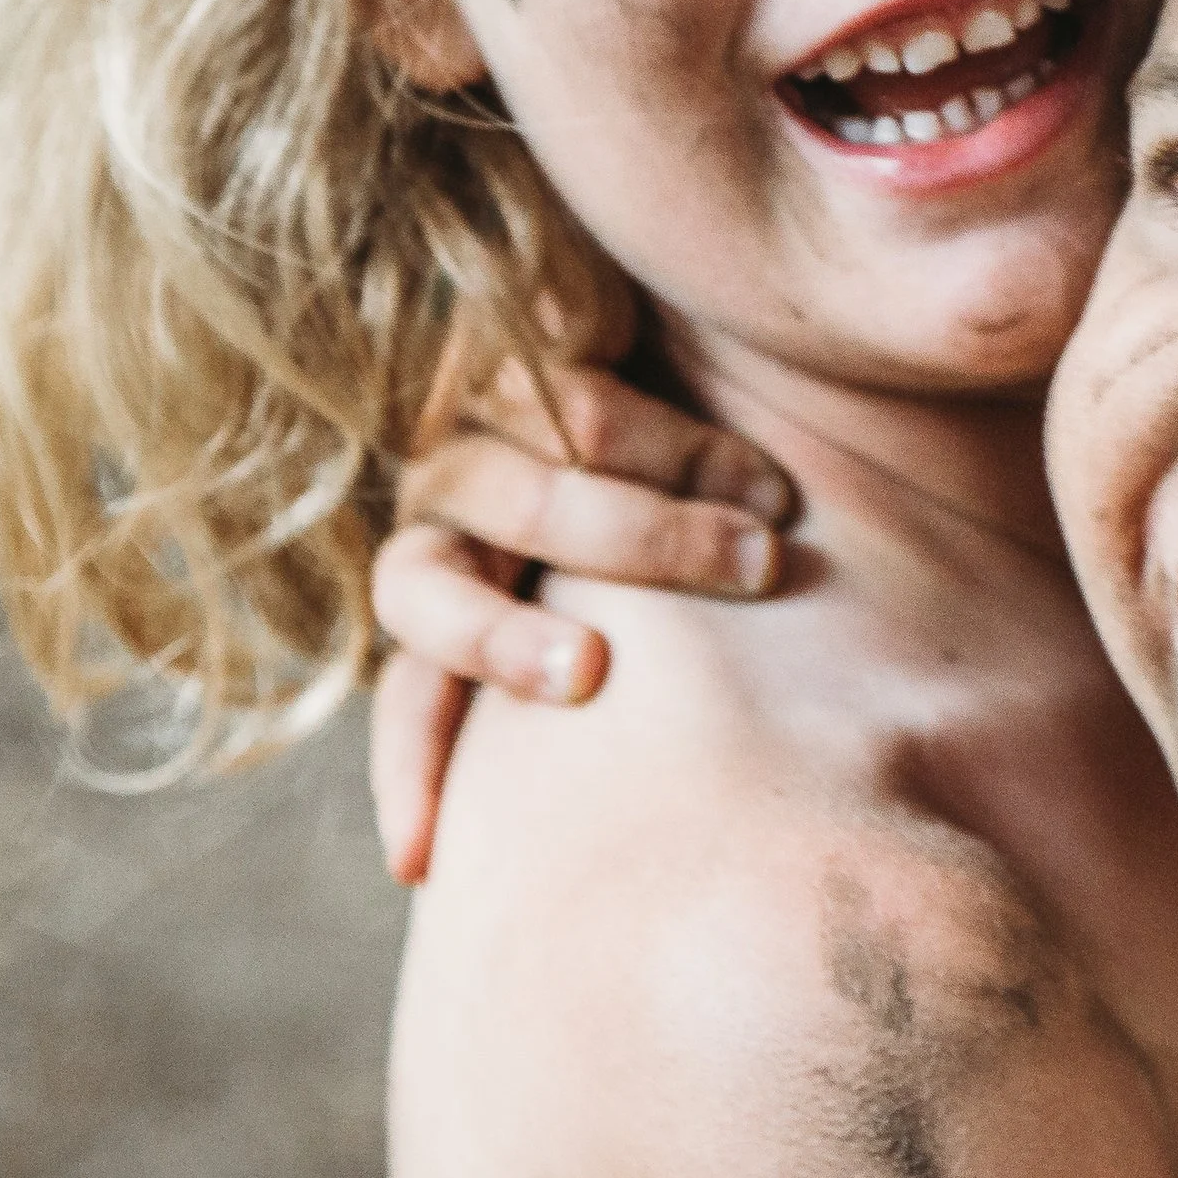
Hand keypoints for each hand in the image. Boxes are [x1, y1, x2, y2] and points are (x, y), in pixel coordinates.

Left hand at [370, 354, 798, 883]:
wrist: (670, 314)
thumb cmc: (673, 495)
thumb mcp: (634, 593)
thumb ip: (627, 661)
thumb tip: (678, 820)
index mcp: (453, 581)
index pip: (406, 686)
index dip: (410, 766)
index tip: (419, 864)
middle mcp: (440, 507)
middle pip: (423, 590)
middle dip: (502, 644)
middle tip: (589, 674)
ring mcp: (477, 415)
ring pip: (536, 496)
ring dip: (657, 539)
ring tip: (766, 561)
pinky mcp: (526, 338)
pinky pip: (596, 413)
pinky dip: (694, 460)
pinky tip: (771, 492)